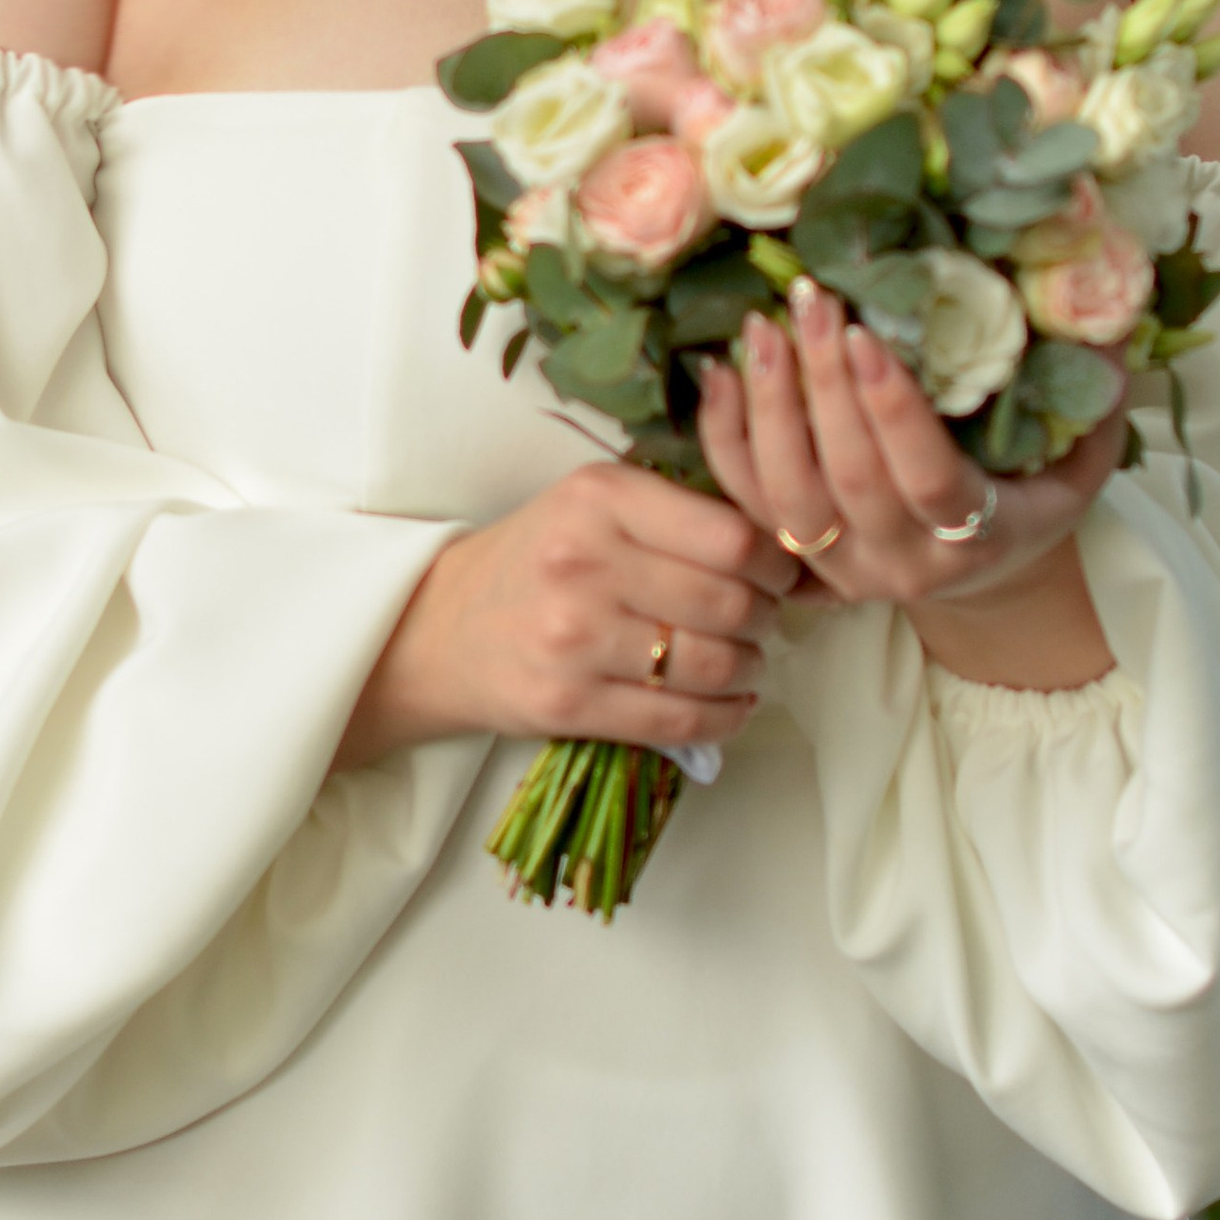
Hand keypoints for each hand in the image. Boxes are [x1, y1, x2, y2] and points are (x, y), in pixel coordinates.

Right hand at [336, 462, 799, 767]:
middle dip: (766, 618)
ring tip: (747, 662)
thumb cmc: (535, 560)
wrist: (440, 629)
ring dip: (751, 670)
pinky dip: (725, 718)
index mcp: (600, 498)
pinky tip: (731, 705)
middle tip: (764, 620)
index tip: (779, 573)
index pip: (730, 535)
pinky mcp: (568, 704)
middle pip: (730, 602)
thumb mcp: (593, 504)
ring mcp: (574, 638)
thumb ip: (674, 511)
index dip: (774, 562)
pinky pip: (679, 720)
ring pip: (712, 665)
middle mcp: (585, 562)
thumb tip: (780, 547)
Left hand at [694, 274, 1127, 682]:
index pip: (929, 479)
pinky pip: (745, 504)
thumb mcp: (1081, 456)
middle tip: (812, 300)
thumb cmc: (1033, 495)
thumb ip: (1094, 394)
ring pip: (788, 497)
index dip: (894, 411)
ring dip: (769, 407)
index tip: (868, 336)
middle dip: (824, 383)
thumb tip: (1109, 311)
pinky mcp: (798, 561)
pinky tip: (720, 371)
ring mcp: (843, 570)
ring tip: (763, 327)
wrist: (984, 576)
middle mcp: (904, 565)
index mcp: (981, 537)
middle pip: (850, 478)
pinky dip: (725, 438)